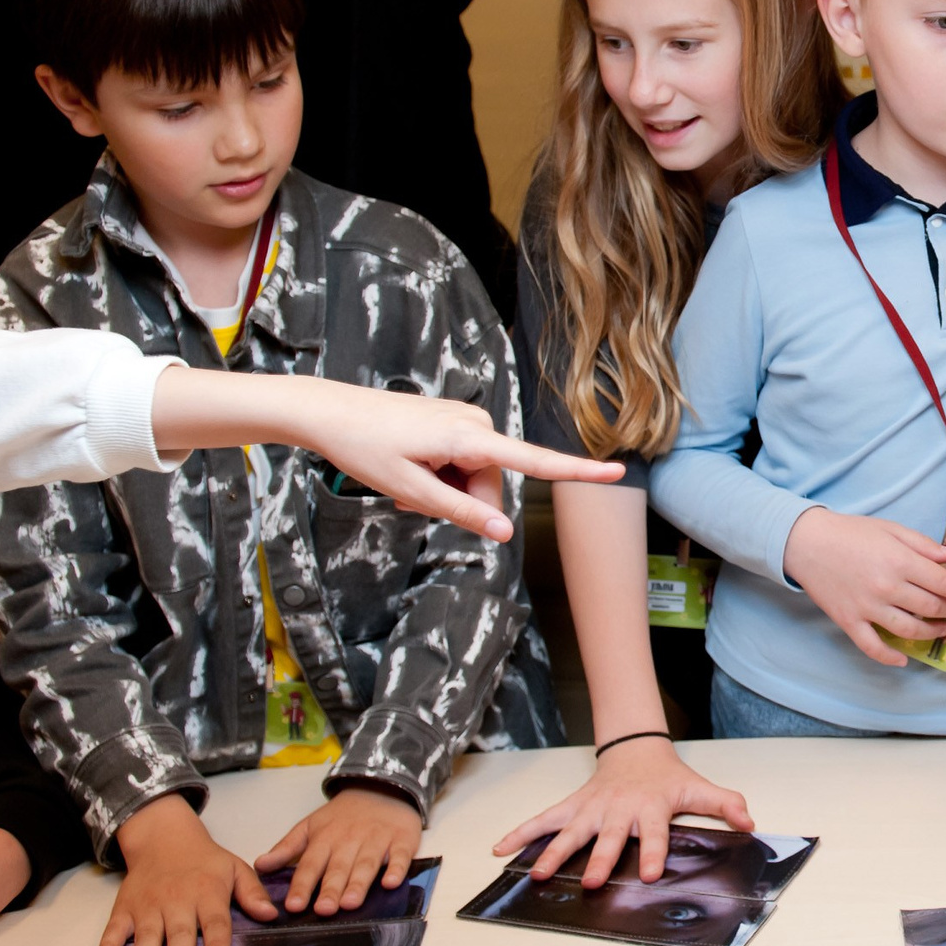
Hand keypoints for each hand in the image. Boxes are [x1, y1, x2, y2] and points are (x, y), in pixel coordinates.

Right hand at [102, 795, 274, 945]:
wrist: (164, 838)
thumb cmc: (204, 861)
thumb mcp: (235, 869)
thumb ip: (252, 893)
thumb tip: (270, 914)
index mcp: (207, 892)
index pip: (215, 921)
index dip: (216, 942)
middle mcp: (177, 900)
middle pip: (180, 930)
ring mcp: (149, 905)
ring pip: (148, 932)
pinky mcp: (125, 908)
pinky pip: (115, 928)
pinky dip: (108, 945)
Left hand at [149, 369, 624, 542]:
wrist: (329, 411)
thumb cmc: (365, 448)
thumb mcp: (410, 490)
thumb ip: (461, 512)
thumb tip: (504, 534)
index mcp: (469, 437)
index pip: (534, 462)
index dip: (576, 472)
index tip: (616, 473)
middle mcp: (476, 422)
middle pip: (492, 484)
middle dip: (461, 501)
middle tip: (411, 499)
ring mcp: (466, 420)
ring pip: (476, 477)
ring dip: (446, 490)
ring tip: (406, 482)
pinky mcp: (454, 421)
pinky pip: (462, 462)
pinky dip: (440, 475)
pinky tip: (410, 470)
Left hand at [255, 783, 423, 914]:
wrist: (382, 787)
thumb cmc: (343, 815)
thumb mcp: (311, 826)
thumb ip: (286, 848)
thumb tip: (259, 865)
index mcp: (325, 838)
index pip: (311, 864)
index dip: (302, 885)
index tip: (293, 905)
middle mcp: (350, 840)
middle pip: (339, 867)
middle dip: (331, 888)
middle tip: (323, 910)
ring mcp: (377, 839)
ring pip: (366, 863)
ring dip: (359, 883)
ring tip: (350, 903)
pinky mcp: (402, 839)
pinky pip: (401, 855)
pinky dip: (397, 868)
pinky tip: (391, 882)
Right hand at [492, 737, 753, 886]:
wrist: (635, 751)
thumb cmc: (667, 777)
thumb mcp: (699, 787)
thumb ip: (725, 804)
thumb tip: (750, 822)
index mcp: (650, 808)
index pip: (655, 832)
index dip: (653, 851)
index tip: (648, 873)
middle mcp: (618, 810)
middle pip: (608, 836)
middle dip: (599, 858)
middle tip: (591, 880)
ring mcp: (591, 809)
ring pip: (570, 831)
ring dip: (553, 852)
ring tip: (538, 875)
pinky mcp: (572, 807)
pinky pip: (543, 820)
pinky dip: (521, 833)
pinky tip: (500, 849)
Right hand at [783, 507, 945, 665]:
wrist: (807, 542)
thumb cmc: (851, 532)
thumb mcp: (891, 529)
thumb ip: (922, 544)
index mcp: (900, 562)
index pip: (945, 584)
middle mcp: (887, 587)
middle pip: (932, 608)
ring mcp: (868, 608)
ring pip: (909, 630)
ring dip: (932, 633)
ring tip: (942, 630)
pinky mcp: (849, 622)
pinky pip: (873, 647)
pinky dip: (890, 657)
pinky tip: (904, 658)